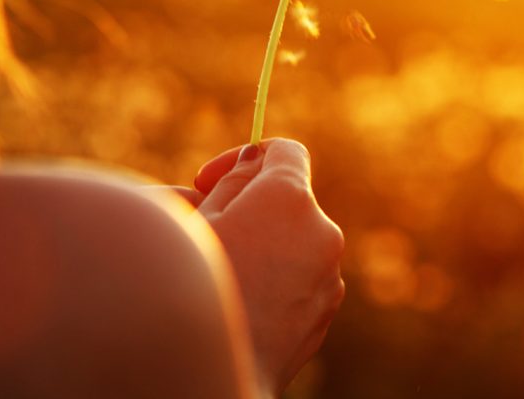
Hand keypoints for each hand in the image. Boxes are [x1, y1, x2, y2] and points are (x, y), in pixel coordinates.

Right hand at [195, 140, 344, 396]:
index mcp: (289, 197)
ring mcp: (330, 274)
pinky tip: (240, 300)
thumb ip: (231, 181)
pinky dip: (276, 277)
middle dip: (251, 206)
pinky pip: (301, 276)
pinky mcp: (326, 310)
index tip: (209, 180)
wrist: (212, 373)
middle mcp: (322, 230)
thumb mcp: (197, 222)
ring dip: (265, 243)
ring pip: (295, 240)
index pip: (285, 151)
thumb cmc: (194, 290)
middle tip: (209, 228)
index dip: (244, 158)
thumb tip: (253, 161)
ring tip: (222, 270)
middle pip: (290, 198)